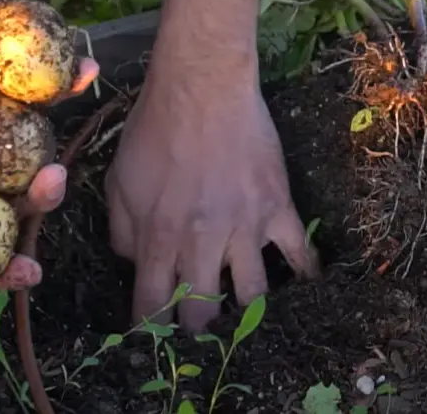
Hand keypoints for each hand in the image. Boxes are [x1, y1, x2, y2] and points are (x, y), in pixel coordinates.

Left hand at [106, 62, 319, 331]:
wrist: (203, 86)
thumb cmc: (154, 129)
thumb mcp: (118, 180)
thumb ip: (123, 230)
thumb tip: (135, 263)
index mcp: (159, 236)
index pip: (152, 304)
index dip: (151, 330)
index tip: (154, 340)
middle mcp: (202, 241)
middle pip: (203, 312)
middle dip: (199, 331)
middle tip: (200, 330)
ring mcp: (245, 226)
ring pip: (252, 295)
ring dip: (247, 309)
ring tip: (244, 310)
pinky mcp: (277, 206)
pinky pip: (300, 251)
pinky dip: (306, 274)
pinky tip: (308, 286)